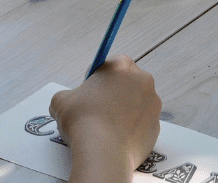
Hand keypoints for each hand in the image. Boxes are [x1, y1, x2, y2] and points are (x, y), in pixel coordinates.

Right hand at [50, 56, 160, 176]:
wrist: (103, 152)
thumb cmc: (82, 120)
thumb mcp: (61, 101)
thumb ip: (67, 95)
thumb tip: (68, 102)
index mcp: (121, 66)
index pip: (111, 64)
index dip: (99, 77)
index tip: (90, 90)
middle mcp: (143, 81)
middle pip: (127, 83)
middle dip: (114, 93)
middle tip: (97, 109)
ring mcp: (153, 105)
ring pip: (137, 104)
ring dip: (124, 111)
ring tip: (106, 127)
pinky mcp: (157, 127)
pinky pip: (142, 124)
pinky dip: (131, 129)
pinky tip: (116, 138)